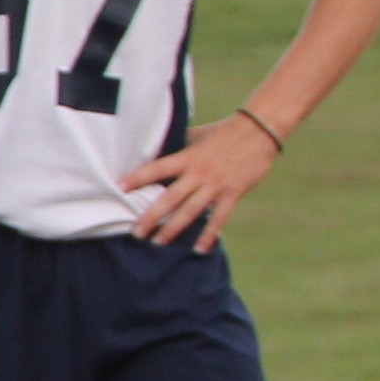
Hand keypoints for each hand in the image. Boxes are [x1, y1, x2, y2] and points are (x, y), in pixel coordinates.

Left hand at [122, 115, 281, 251]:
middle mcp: (198, 173)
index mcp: (187, 157)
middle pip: (170, 198)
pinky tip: (199, 249)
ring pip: (191, 211)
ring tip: (158, 243)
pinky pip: (220, 218)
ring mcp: (216, 184)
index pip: (157, 168)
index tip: (119, 188)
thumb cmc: (223, 132)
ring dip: (173, 229)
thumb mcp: (196, 136)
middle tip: (135, 232)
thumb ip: (177, 148)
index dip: (137, 177)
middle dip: (151, 217)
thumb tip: (155, 152)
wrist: (260, 131)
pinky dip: (210, 234)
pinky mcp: (233, 193)